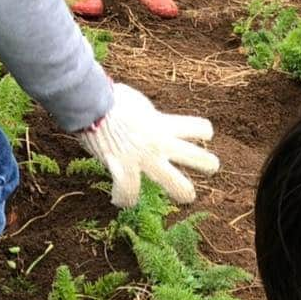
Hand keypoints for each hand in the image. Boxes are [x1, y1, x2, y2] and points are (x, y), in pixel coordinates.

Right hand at [77, 83, 219, 207]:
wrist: (90, 104)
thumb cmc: (109, 99)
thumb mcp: (138, 105)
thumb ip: (148, 119)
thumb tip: (143, 120)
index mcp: (164, 125)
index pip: (199, 128)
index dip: (203, 131)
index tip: (201, 135)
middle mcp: (160, 144)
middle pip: (200, 159)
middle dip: (208, 164)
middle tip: (210, 167)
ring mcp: (145, 160)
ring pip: (179, 186)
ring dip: (184, 193)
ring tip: (186, 196)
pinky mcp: (124, 170)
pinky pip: (128, 193)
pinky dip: (122, 199)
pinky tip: (119, 201)